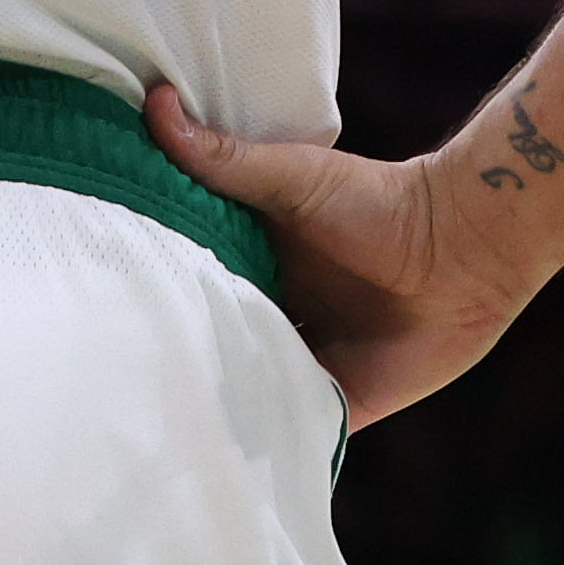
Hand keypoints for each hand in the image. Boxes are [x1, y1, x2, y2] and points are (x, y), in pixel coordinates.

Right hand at [149, 84, 544, 423]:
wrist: (466, 246)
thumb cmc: (381, 202)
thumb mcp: (294, 179)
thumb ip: (226, 159)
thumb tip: (155, 102)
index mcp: (254, 269)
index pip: (189, 292)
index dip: (150, 302)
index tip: (97, 311)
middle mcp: (273, 320)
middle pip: (211, 350)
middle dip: (175, 365)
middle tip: (112, 384)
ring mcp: (304, 366)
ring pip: (244, 397)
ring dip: (214, 410)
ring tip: (151, 432)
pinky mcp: (339, 404)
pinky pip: (292, 434)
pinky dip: (264, 445)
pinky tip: (219, 462)